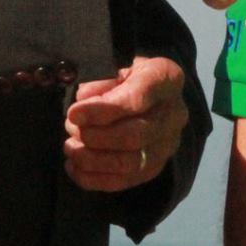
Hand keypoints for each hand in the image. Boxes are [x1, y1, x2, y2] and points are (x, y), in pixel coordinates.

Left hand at [63, 56, 188, 191]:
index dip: (103, 110)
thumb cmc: (128, 75)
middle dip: (96, 136)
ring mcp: (168, 144)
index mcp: (167, 79)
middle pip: (135, 135)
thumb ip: (101, 79)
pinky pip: (125, 181)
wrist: (148, 92)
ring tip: (70, 147)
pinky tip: (74, 167)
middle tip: (71, 128)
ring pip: (130, 163)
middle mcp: (175, 115)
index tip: (74, 113)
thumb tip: (84, 99)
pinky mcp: (155, 166)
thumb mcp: (116, 64)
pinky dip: (94, 179)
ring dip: (92, 159)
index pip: (138, 99)